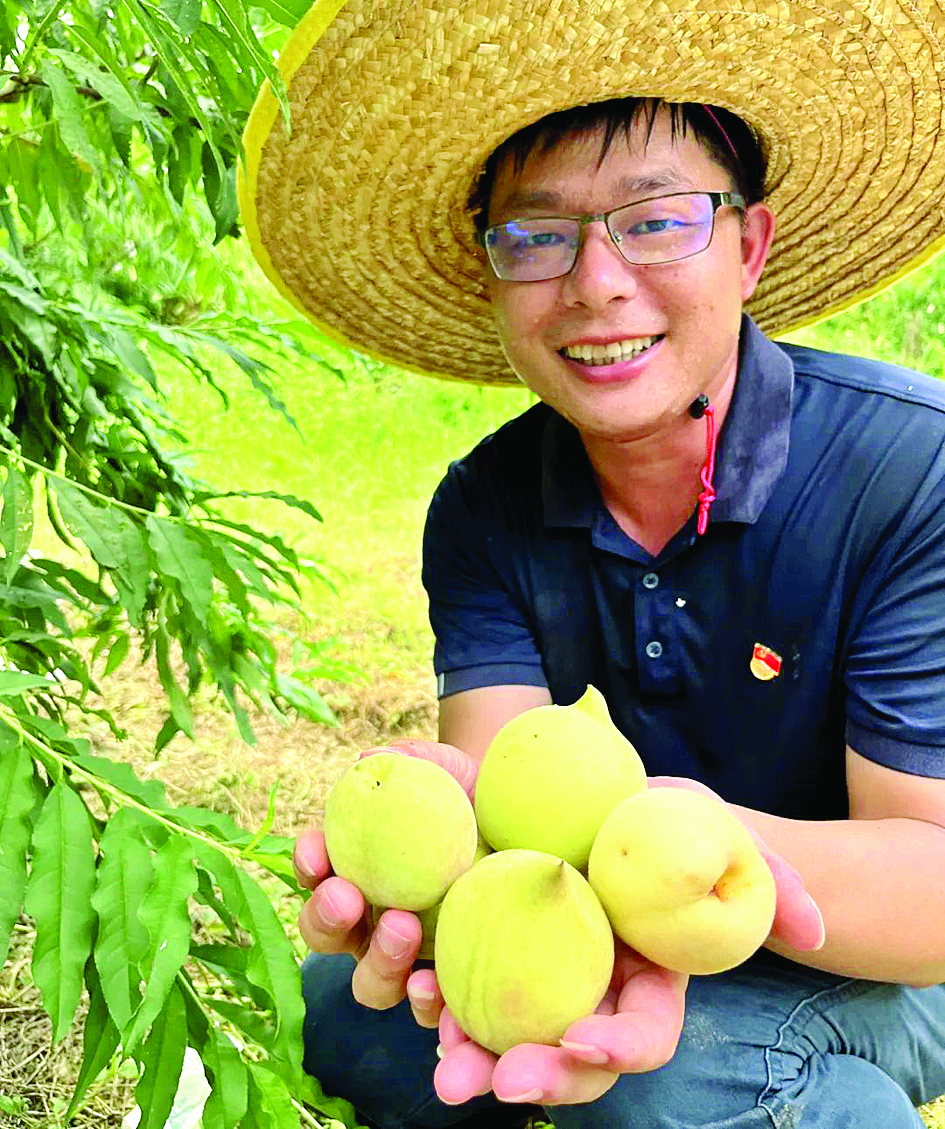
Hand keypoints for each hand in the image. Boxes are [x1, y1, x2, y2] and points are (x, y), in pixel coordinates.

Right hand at [293, 739, 478, 1009]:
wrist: (528, 819)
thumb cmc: (470, 790)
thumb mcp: (441, 767)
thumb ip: (406, 760)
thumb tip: (369, 759)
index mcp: (356, 871)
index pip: (317, 873)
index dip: (308, 866)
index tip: (317, 855)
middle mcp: (372, 921)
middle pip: (329, 936)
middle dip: (327, 920)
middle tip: (348, 896)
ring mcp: (412, 958)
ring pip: (373, 983)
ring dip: (377, 963)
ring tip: (403, 928)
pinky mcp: (453, 982)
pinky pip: (431, 1009)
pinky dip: (426, 1005)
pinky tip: (433, 986)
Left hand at [408, 774, 825, 1106]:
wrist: (585, 786)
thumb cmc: (657, 812)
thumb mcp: (712, 826)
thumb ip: (767, 876)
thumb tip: (812, 932)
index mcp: (644, 980)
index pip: (643, 1035)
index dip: (617, 1047)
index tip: (582, 1039)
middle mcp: (586, 991)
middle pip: (566, 1057)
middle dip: (536, 1076)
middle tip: (493, 1080)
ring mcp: (529, 974)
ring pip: (500, 1035)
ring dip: (468, 1051)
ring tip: (442, 1057)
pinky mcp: (479, 946)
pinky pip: (452, 984)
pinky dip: (431, 990)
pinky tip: (416, 979)